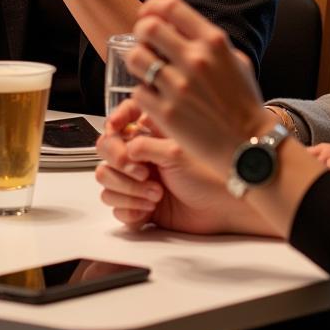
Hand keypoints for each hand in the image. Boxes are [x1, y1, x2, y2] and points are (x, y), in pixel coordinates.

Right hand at [95, 100, 274, 235]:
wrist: (224, 207)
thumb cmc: (209, 173)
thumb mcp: (176, 151)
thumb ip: (145, 144)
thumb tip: (125, 146)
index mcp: (150, 133)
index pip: (119, 120)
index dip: (114, 122)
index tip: (116, 127)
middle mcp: (141, 155)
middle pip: (105, 151)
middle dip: (119, 162)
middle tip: (144, 172)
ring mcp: (138, 180)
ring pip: (106, 180)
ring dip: (127, 189)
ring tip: (155, 195)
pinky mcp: (138, 205)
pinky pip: (115, 206)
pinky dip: (129, 209)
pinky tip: (149, 209)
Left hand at [125, 0, 270, 175]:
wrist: (249, 146)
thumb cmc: (243, 104)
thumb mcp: (236, 61)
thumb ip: (209, 42)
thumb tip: (179, 27)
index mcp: (213, 42)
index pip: (172, 7)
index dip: (152, 6)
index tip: (146, 14)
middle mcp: (195, 60)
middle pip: (147, 27)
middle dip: (140, 32)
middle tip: (144, 44)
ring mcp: (179, 87)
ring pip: (135, 58)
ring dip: (137, 62)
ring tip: (146, 71)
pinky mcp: (166, 113)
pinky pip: (138, 92)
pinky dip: (143, 94)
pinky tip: (155, 99)